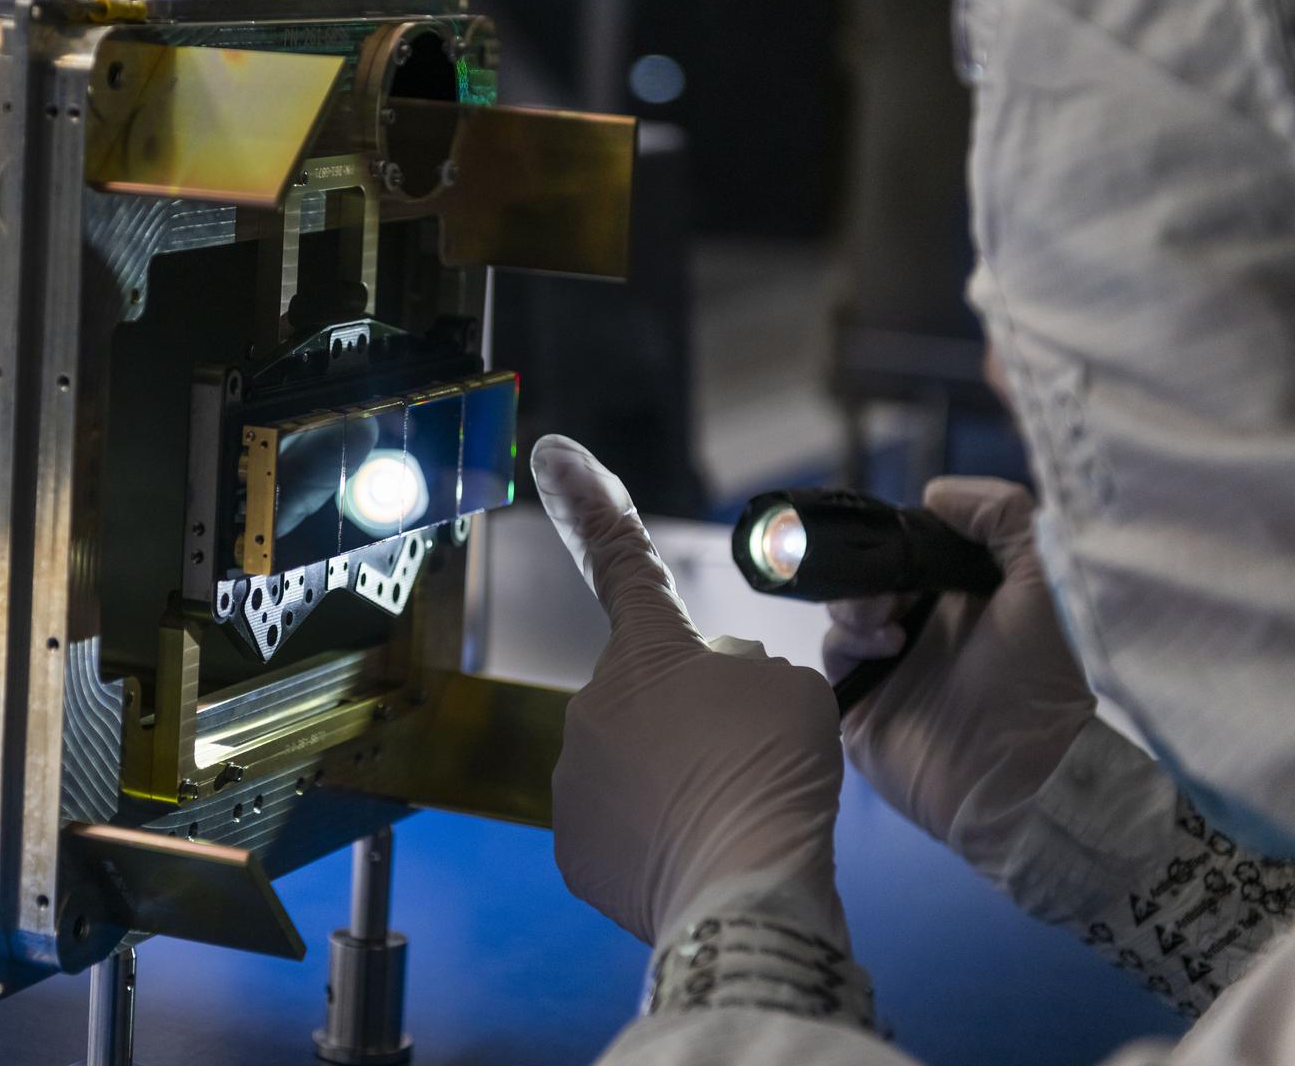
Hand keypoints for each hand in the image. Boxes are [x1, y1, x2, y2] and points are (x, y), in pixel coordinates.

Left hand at [534, 435, 846, 947]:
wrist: (747, 892)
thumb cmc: (776, 778)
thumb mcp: (794, 690)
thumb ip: (746, 674)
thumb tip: (719, 698)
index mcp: (647, 650)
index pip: (620, 561)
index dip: (591, 503)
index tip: (553, 455)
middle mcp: (594, 704)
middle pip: (652, 696)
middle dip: (693, 719)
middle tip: (748, 762)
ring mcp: (576, 777)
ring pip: (636, 764)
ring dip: (677, 781)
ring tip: (732, 815)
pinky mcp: (576, 847)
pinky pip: (623, 826)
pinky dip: (660, 838)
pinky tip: (699, 852)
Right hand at [823, 477, 1094, 869]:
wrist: (1020, 778)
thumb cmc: (1037, 679)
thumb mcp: (1041, 582)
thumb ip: (1005, 518)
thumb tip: (936, 491)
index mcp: (959, 599)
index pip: (906, 553)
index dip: (893, 542)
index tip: (894, 544)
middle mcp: (921, 629)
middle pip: (864, 581)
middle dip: (864, 575)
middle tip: (887, 595)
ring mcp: (887, 670)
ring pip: (840, 617)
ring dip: (853, 610)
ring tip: (887, 630)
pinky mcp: (860, 708)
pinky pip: (828, 665)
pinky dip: (843, 650)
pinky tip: (878, 655)